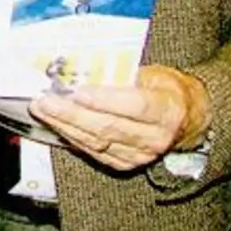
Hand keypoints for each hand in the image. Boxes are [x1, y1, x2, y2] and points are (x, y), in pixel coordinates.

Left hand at [29, 65, 212, 170]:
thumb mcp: (153, 73)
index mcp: (166, 109)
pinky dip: (72, 137)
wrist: (187, 119)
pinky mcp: (126, 164)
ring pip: (97, 142)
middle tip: (45, 100)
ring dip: (65, 126)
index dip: (104, 100)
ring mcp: (140, 155)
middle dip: (72, 114)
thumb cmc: (166, 89)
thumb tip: (81, 66)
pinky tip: (56, 124)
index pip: (134, 106)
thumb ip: (122, 73)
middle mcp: (155, 137)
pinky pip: (94, 152)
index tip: (77, 91)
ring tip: (43, 110)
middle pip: (108, 127)